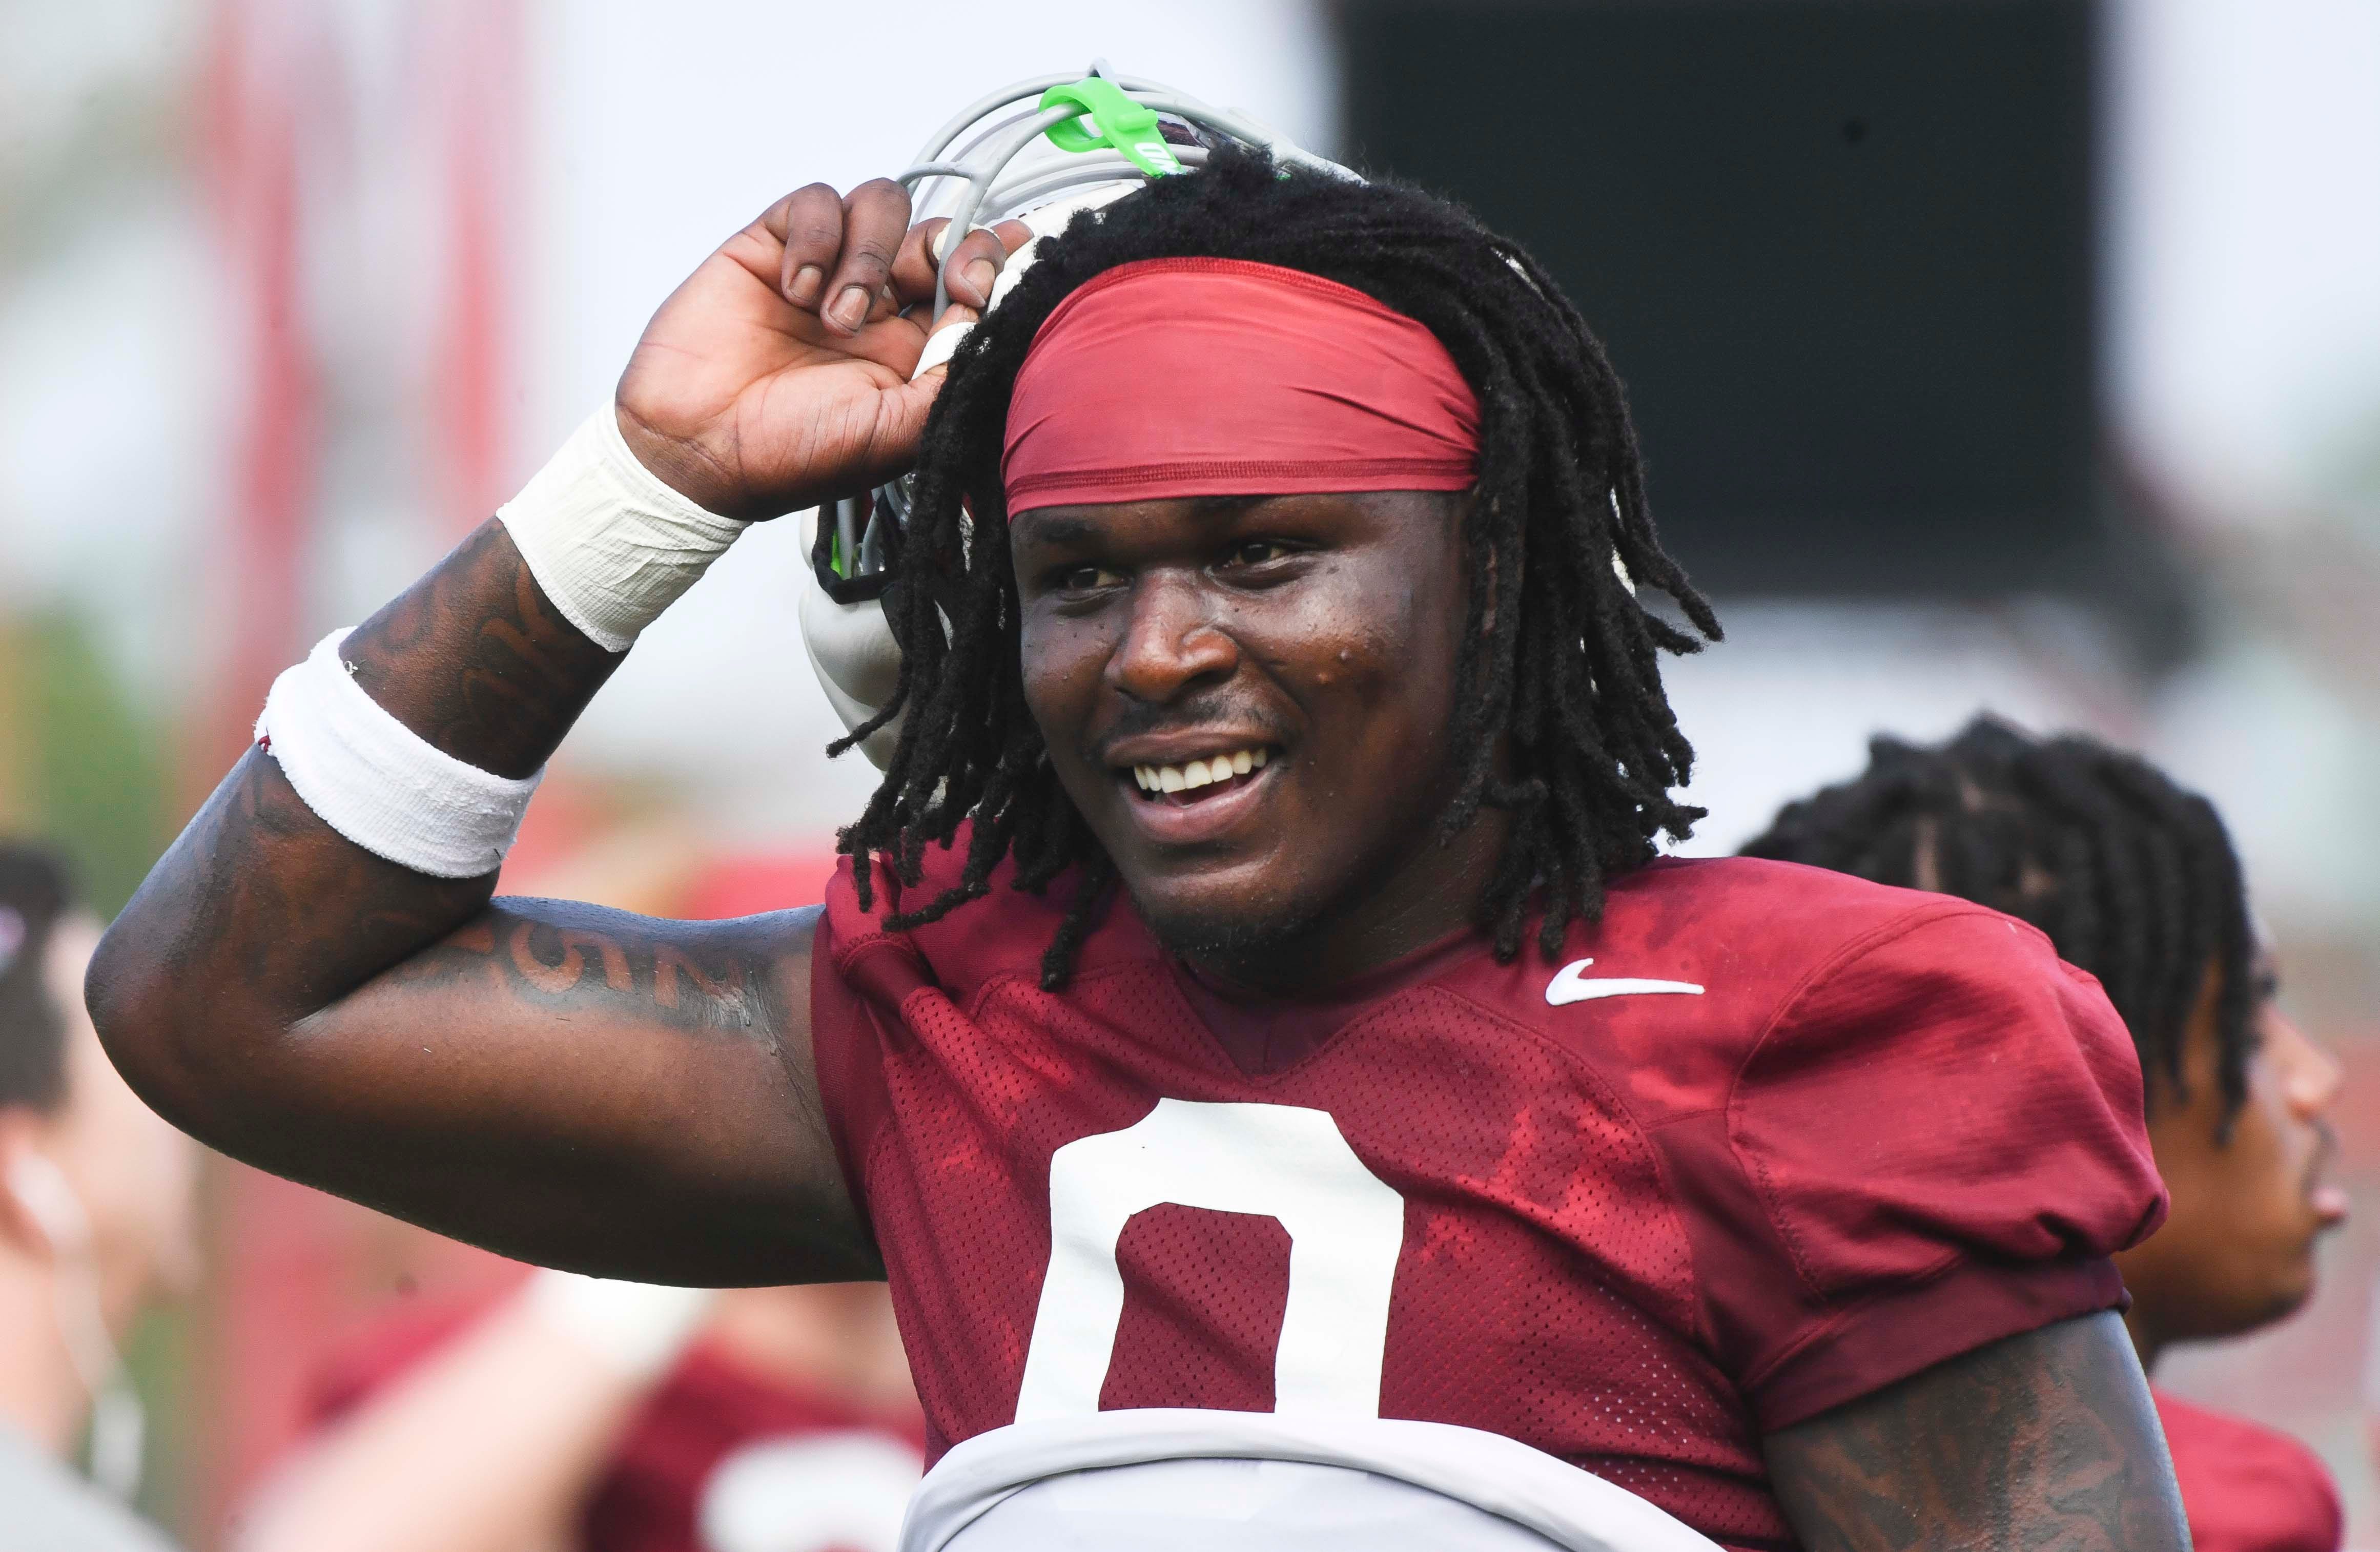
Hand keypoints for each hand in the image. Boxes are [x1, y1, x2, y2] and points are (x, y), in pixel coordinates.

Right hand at [615, 179, 1028, 520]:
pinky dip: (815, 237)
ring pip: (882, 205)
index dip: (1000, 265)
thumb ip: (948, 380)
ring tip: (839, 317)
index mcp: (915, 350)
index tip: (1017, 265)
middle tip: (952, 280)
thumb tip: (989, 322)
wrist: (694, 452)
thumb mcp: (892, 436)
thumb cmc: (789, 456)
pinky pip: (816, 201)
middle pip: (939, 234)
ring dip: (872, 253)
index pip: (975, 286)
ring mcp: (828, 270)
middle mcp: (879, 305)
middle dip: (958, 246)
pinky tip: (796, 290)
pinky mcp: (775, 245)